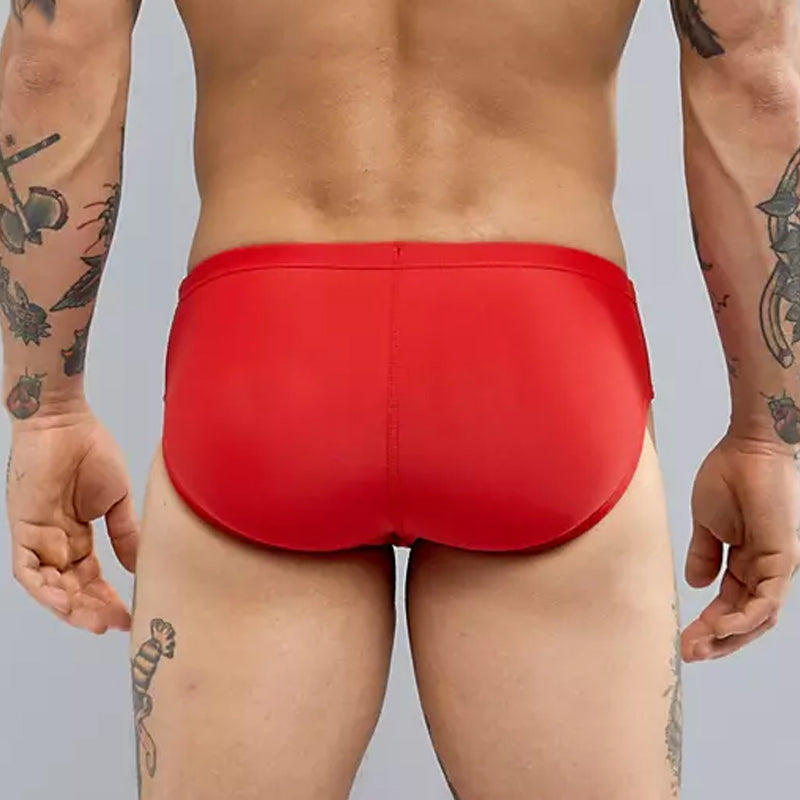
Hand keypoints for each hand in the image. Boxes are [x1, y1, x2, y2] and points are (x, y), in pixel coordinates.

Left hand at [6, 407, 139, 633]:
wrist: (65, 421)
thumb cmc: (91, 450)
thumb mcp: (117, 500)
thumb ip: (125, 533)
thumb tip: (139, 564)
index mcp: (78, 534)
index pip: (91, 578)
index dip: (108, 599)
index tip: (129, 616)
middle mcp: (55, 541)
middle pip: (70, 588)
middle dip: (91, 609)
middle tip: (114, 623)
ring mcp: (37, 536)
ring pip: (48, 586)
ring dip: (69, 606)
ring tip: (93, 620)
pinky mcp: (23, 527)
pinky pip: (27, 568)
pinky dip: (42, 588)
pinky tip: (62, 601)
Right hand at [682, 432, 799, 661]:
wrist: (747, 448)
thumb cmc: (729, 476)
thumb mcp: (706, 524)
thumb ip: (704, 555)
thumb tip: (697, 585)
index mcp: (748, 562)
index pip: (731, 606)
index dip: (708, 626)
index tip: (683, 640)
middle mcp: (766, 571)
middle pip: (747, 620)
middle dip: (717, 641)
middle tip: (689, 652)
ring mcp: (777, 567)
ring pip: (759, 617)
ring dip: (728, 637)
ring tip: (699, 646)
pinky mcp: (783, 559)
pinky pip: (766, 600)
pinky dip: (744, 618)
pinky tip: (720, 627)